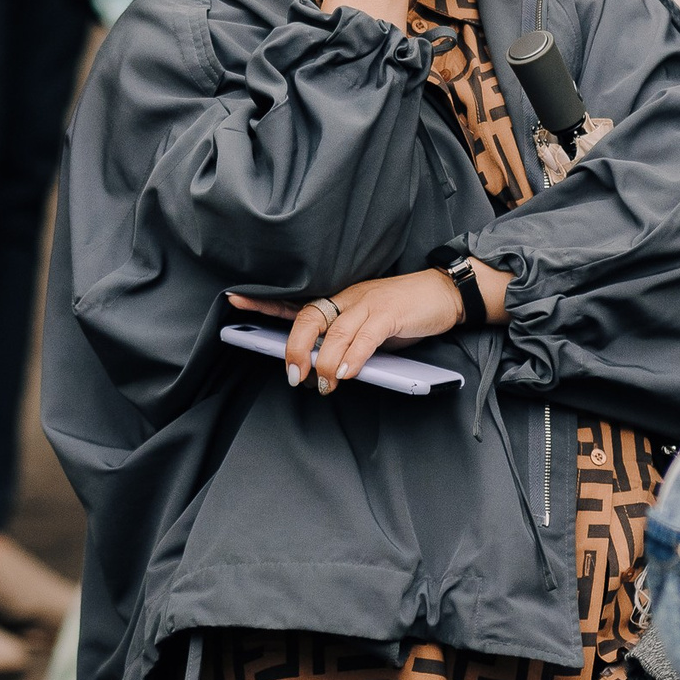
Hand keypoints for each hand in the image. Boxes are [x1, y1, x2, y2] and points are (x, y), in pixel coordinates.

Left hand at [230, 265, 497, 392]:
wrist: (445, 293)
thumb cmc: (405, 313)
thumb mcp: (370, 327)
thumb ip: (347, 343)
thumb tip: (325, 371)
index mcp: (340, 299)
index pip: (296, 300)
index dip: (264, 301)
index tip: (234, 300)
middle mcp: (349, 297)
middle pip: (309, 317)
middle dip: (295, 347)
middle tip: (294, 375)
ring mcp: (369, 303)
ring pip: (335, 332)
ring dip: (325, 363)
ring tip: (324, 385)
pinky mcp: (391, 313)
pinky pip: (365, 336)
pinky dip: (353, 357)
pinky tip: (347, 374)